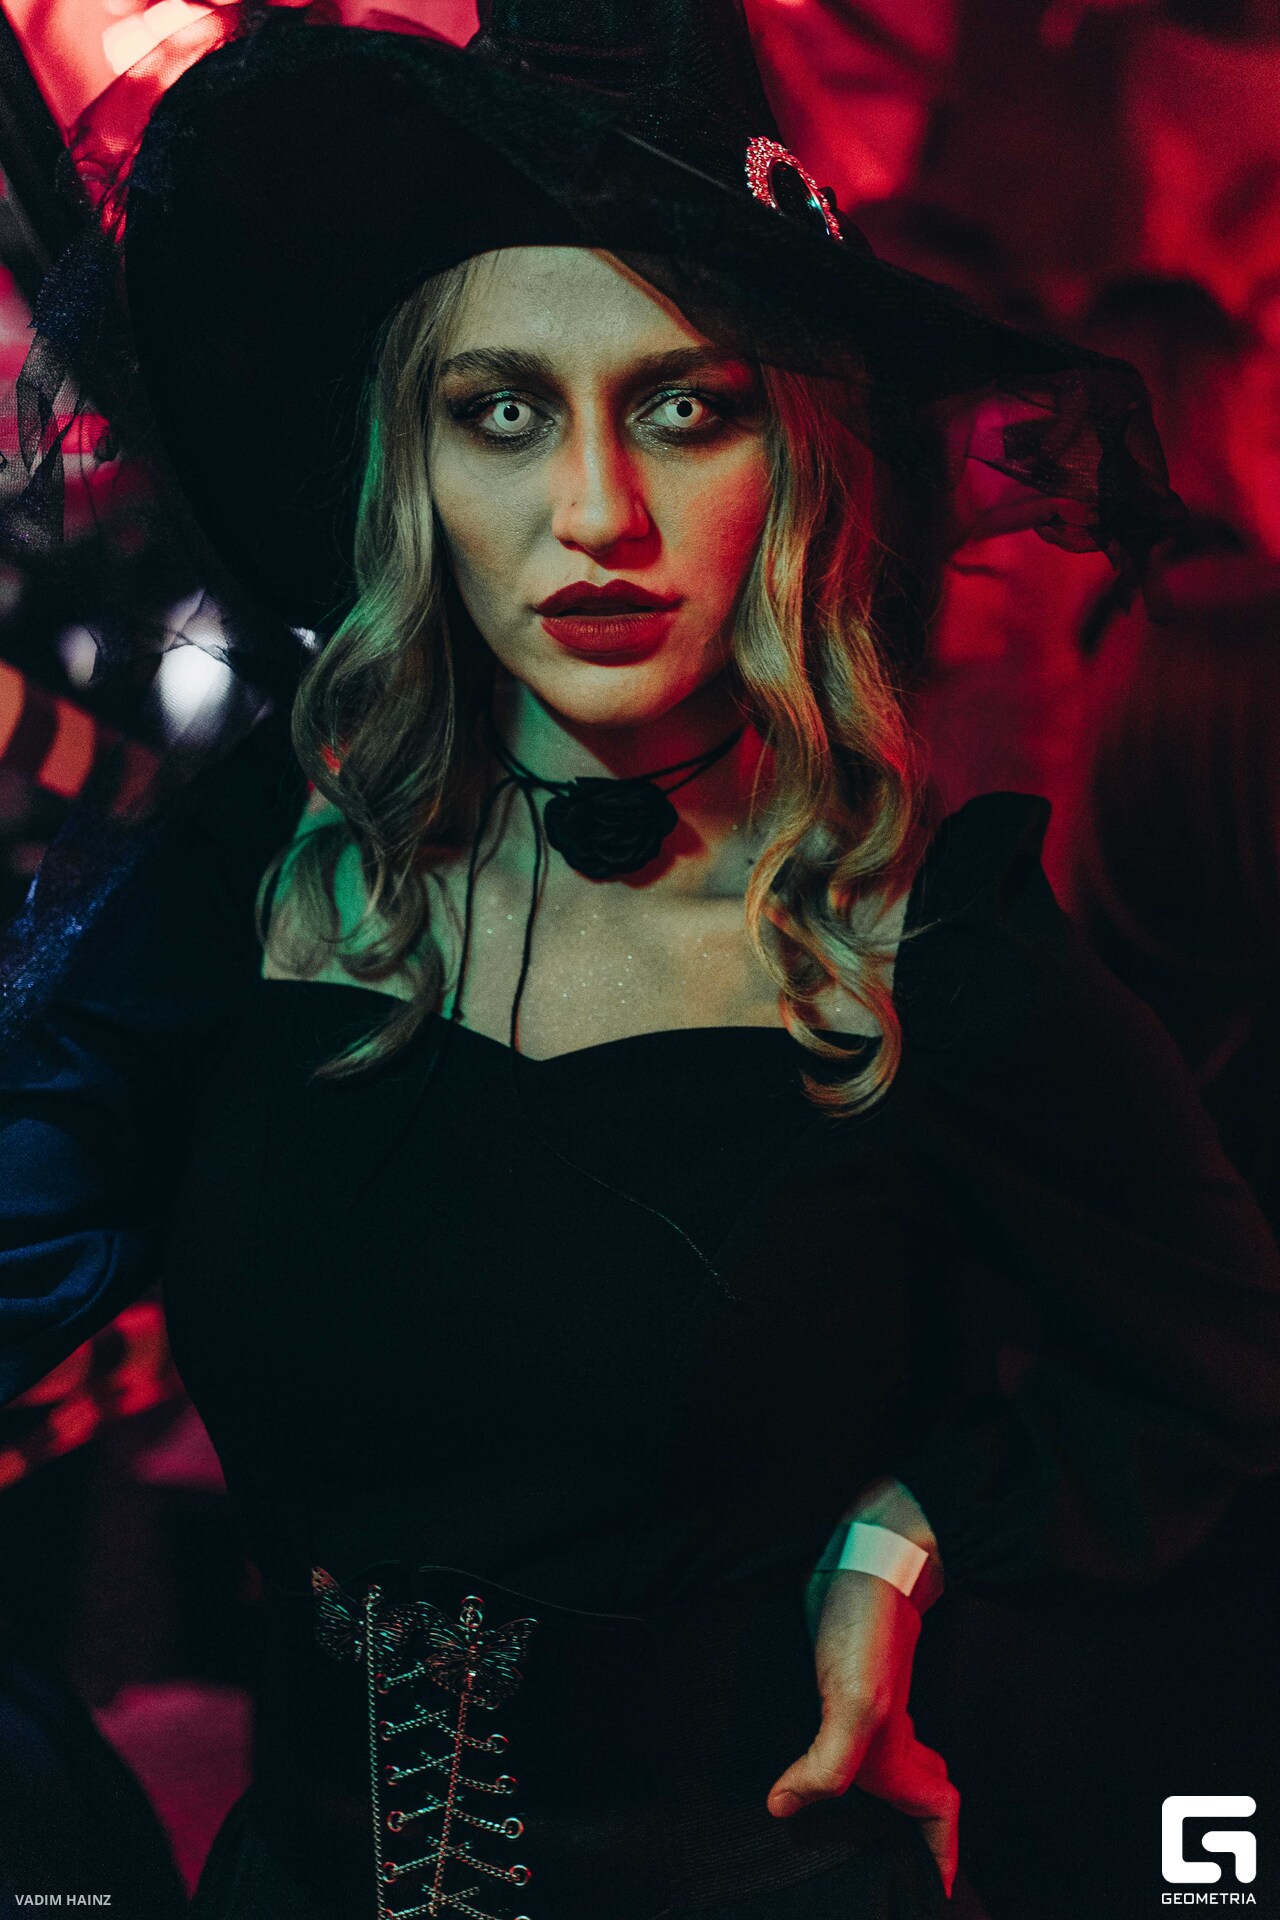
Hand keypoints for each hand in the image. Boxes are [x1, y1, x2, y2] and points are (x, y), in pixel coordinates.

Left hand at [766, 1525, 958, 1896]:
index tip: (936, 1895)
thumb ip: (829, 1763)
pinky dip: (821, 1754)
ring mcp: (864, 1703)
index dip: (939, 1856)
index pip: (935, 1814)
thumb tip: (783, 1807)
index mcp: (897, 1749)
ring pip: (877, 1764)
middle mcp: (886, 1732)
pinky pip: (840, 1732)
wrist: (863, 1553)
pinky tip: (789, 1757)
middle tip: (881, 1867)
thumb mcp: (855, 1700)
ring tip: (822, 1825)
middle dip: (906, 1836)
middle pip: (912, 1796)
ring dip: (860, 1795)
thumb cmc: (868, 1626)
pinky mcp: (836, 1677)